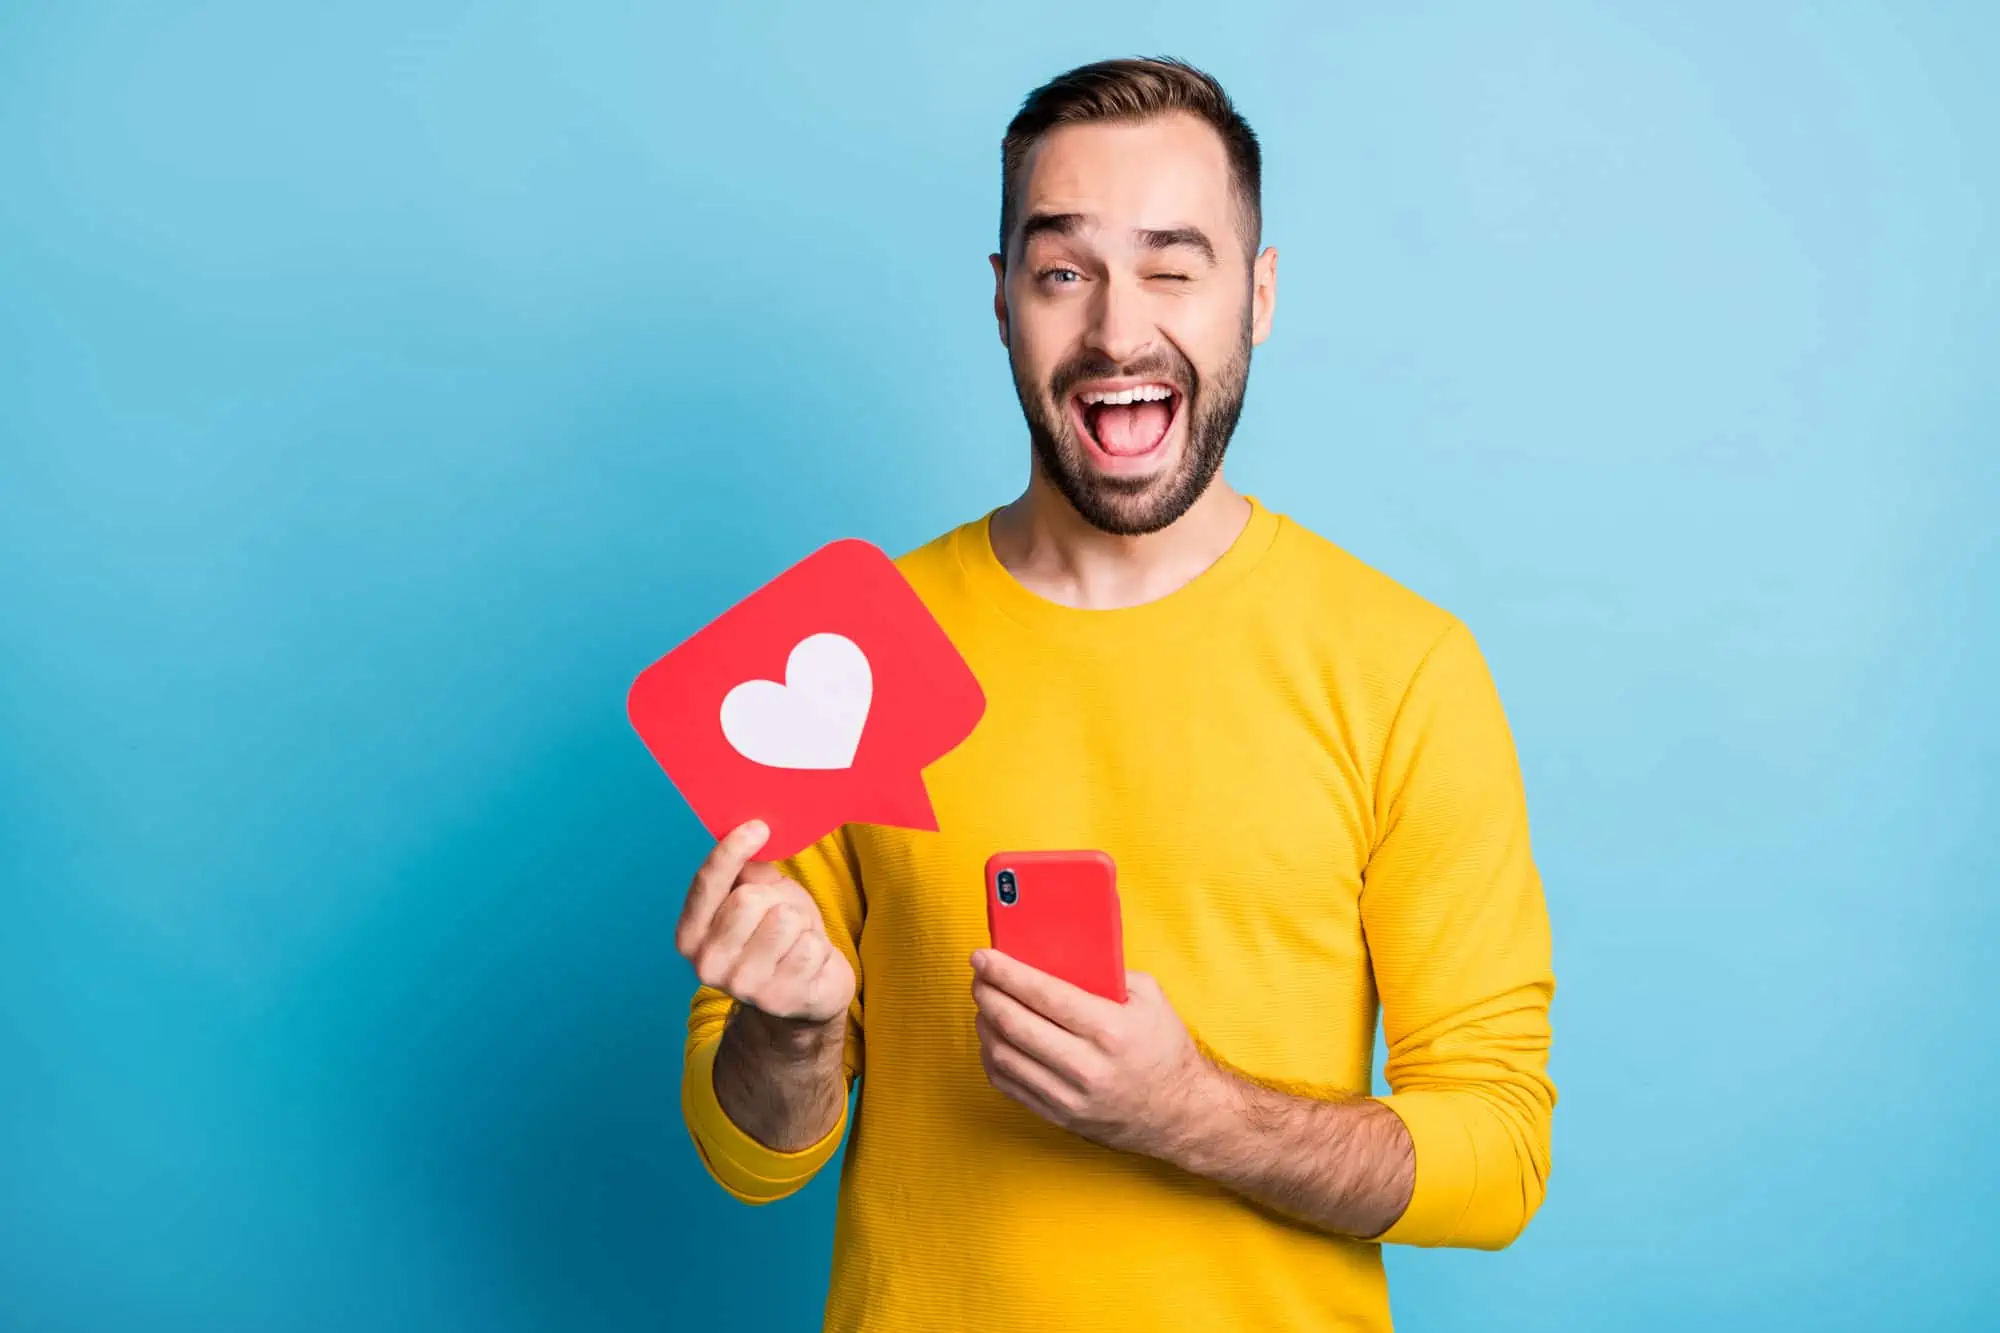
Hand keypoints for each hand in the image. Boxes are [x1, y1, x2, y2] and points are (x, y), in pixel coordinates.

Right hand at [676, 820, 854, 1026]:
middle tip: (783, 914)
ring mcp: (742, 986)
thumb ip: (749, 870)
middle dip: (776, 898)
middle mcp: (707, 965)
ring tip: (795, 939)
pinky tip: (808, 962)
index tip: (757, 827)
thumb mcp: (759, 896)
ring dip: (801, 923)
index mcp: (691, 934)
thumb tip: (754, 834)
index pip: (706, 884)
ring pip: (785, 920)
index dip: (730, 852)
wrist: (805, 990)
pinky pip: (811, 947)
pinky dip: (818, 948)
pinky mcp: (779, 1000)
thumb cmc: (778, 934)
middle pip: (749, 900)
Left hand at [969, 948, 1215, 1157]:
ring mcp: (1070, 1096)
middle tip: (979, 976)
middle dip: (988, 993)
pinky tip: (994, 1038)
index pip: (1043, 994)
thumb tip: (1058, 953)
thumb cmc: (1164, 1049)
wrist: (1180, 1113)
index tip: (983, 957)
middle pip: (1015, 1023)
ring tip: (986, 1004)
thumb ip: (1107, 973)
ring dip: (985, 1024)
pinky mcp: (1059, 1116)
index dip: (1006, 972)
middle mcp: (1087, 1066)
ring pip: (1004, 1055)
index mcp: (1110, 1029)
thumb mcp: (1150, 998)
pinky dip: (992, 1057)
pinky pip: (1008, 1084)